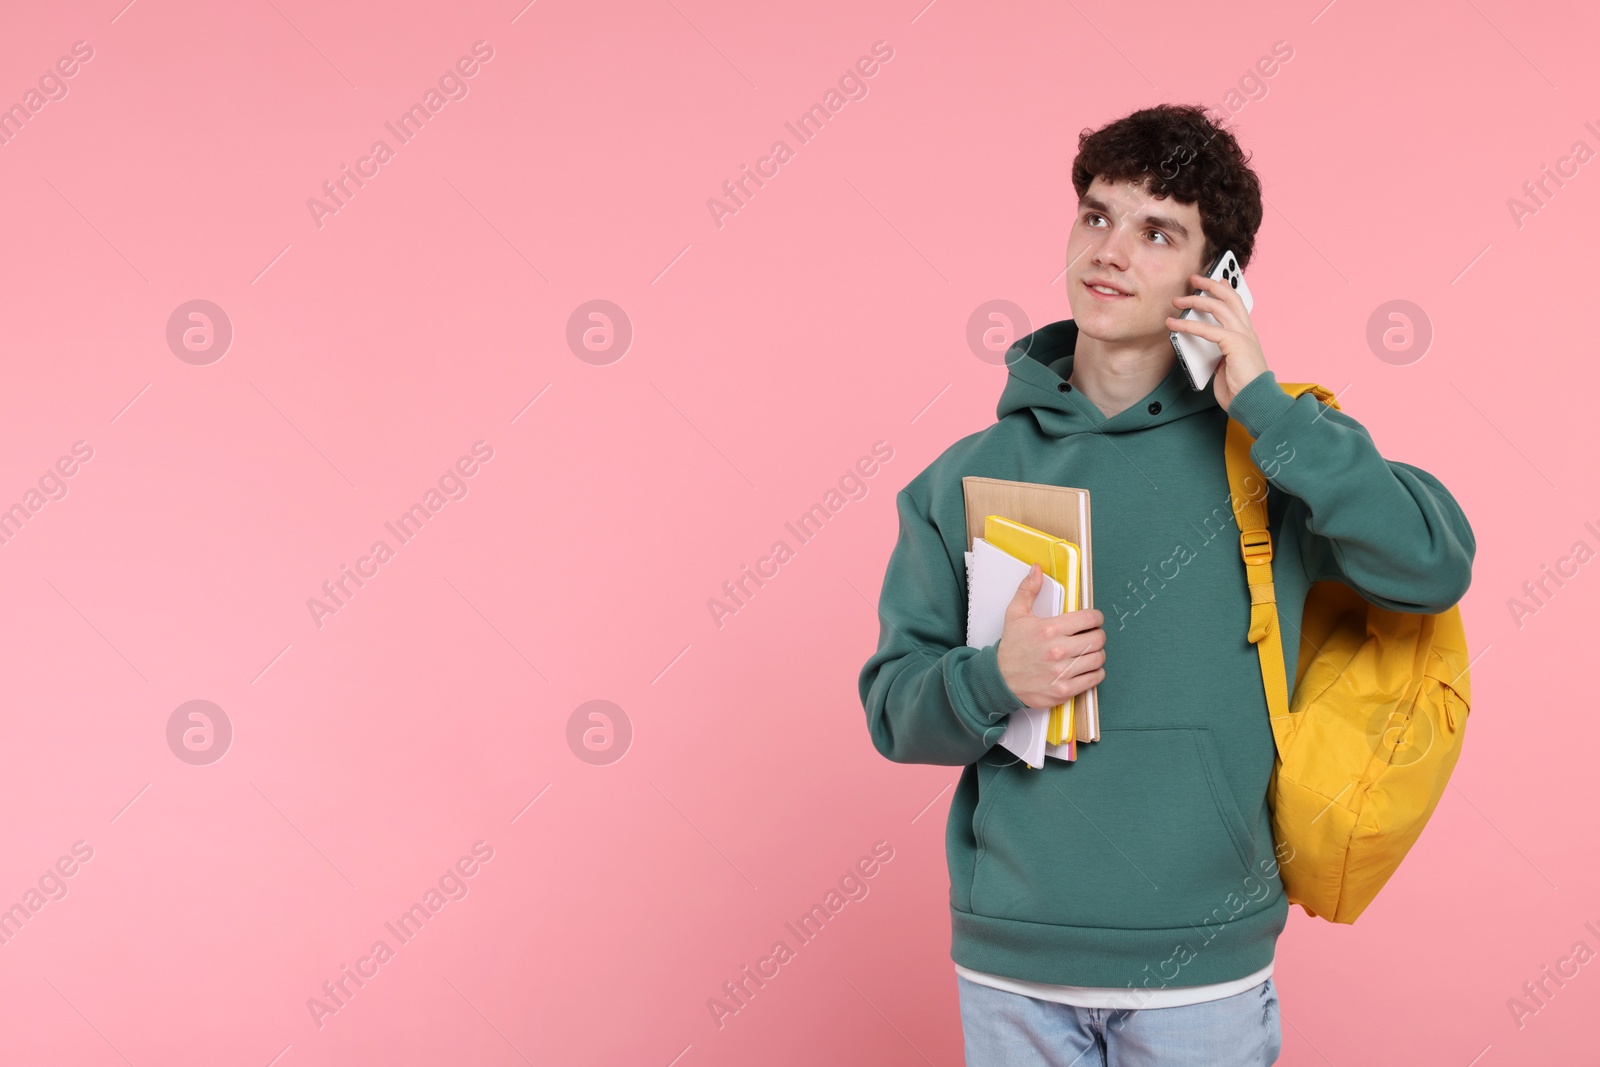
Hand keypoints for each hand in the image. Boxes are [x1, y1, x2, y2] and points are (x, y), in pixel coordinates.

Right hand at [995, 564, 1105, 709]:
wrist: (1000, 680)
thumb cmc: (1011, 648)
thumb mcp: (1015, 615)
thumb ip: (1028, 590)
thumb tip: (1036, 570)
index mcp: (1049, 629)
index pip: (1089, 618)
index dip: (1096, 617)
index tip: (1094, 620)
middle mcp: (1057, 650)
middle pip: (1097, 639)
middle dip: (1098, 635)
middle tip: (1092, 636)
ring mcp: (1061, 672)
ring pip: (1098, 659)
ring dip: (1097, 654)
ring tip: (1089, 652)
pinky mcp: (1063, 690)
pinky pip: (1094, 679)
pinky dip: (1095, 673)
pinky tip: (1087, 668)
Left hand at [1166, 272, 1268, 412]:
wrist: (1255, 402)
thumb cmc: (1242, 388)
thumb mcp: (1227, 365)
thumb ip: (1219, 353)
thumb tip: (1202, 348)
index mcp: (1247, 335)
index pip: (1237, 304)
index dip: (1226, 289)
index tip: (1217, 279)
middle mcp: (1247, 331)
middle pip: (1229, 298)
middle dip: (1211, 285)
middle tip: (1194, 278)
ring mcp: (1242, 336)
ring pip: (1218, 307)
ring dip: (1196, 300)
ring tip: (1178, 299)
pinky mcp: (1234, 344)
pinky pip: (1207, 329)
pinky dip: (1187, 324)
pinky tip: (1174, 323)